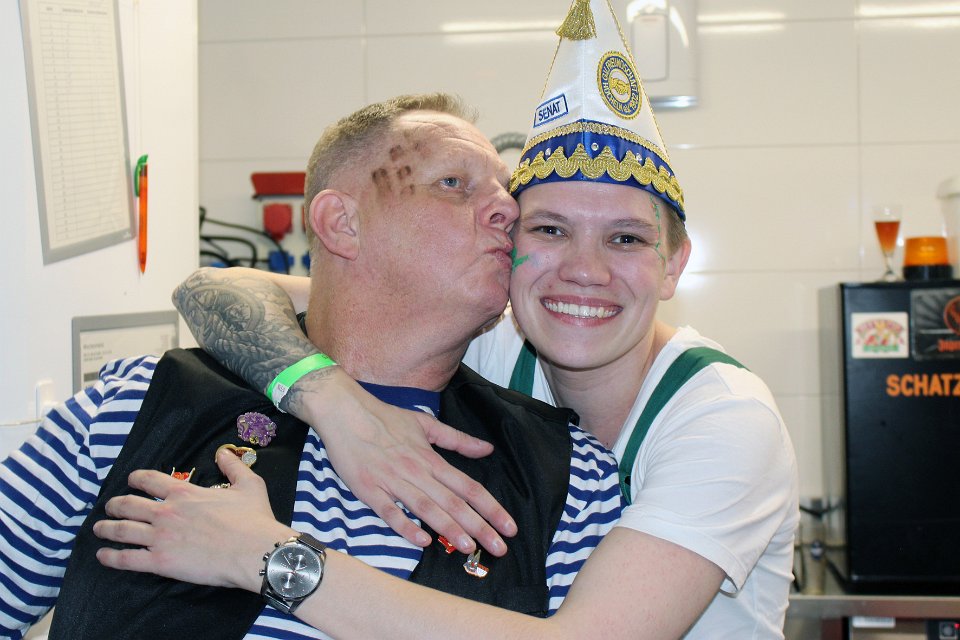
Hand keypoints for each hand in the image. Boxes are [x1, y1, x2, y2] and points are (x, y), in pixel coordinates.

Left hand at [94, 450, 293, 591]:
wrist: (253, 550)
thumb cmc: (253, 519)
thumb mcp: (249, 484)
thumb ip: (233, 466)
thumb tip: (223, 453)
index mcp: (185, 493)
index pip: (150, 480)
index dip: (136, 479)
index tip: (130, 480)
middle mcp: (166, 512)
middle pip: (128, 504)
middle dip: (114, 504)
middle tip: (109, 507)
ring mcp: (160, 537)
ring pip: (122, 530)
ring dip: (106, 528)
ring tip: (98, 529)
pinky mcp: (160, 562)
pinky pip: (127, 559)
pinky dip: (111, 557)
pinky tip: (102, 555)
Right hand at [296, 370, 516, 555]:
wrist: (344, 411)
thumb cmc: (385, 418)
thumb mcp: (426, 424)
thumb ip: (458, 440)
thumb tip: (487, 449)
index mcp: (431, 459)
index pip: (468, 487)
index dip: (491, 508)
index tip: (509, 526)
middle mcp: (416, 471)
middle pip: (453, 502)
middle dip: (480, 527)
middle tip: (500, 548)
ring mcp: (392, 481)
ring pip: (426, 508)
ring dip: (449, 528)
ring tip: (470, 548)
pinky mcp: (368, 489)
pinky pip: (389, 511)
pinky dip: (405, 526)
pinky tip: (421, 540)